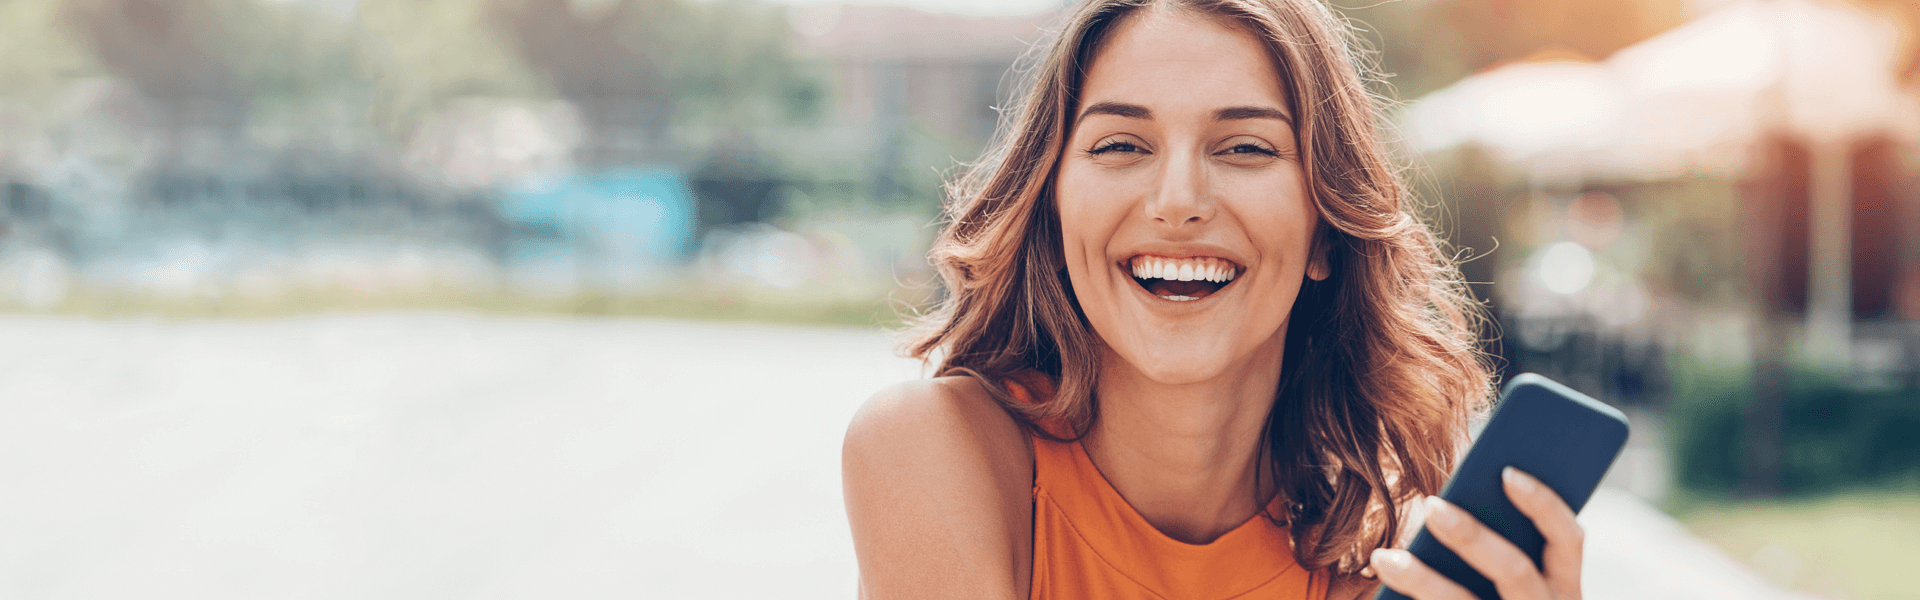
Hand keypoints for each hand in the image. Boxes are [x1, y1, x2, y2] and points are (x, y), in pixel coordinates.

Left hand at [1367, 467, 1582, 599]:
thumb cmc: (1496, 599)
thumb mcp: (1512, 583)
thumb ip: (1497, 544)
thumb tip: (1444, 504)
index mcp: (1565, 587)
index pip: (1568, 539)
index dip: (1543, 504)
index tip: (1507, 473)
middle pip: (1514, 571)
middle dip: (1472, 536)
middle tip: (1431, 506)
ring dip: (1422, 580)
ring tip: (1383, 557)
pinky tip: (1380, 585)